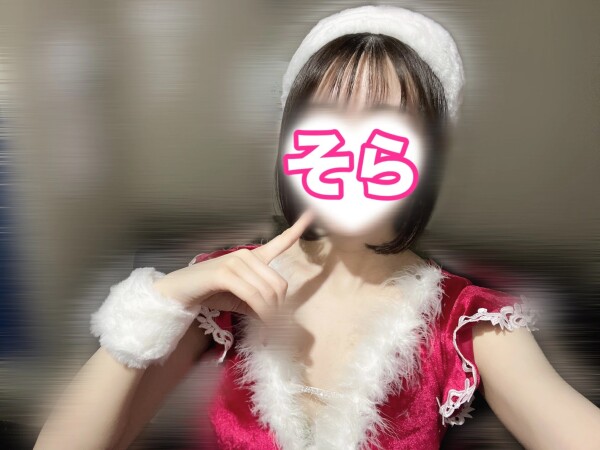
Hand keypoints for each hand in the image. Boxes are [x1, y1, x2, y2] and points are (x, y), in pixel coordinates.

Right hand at [153, 209, 314, 323]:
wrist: (179, 293)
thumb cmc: (210, 293)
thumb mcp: (241, 300)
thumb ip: (260, 303)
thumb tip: (277, 317)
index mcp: (253, 258)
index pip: (279, 242)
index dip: (297, 230)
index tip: (311, 213)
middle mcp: (247, 255)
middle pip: (279, 284)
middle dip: (279, 309)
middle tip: (271, 326)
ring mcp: (236, 262)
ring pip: (268, 292)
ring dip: (270, 315)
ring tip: (264, 328)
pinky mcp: (226, 273)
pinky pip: (253, 295)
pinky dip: (260, 312)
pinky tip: (260, 322)